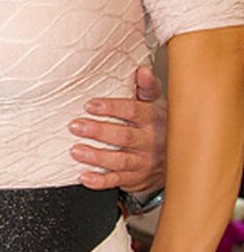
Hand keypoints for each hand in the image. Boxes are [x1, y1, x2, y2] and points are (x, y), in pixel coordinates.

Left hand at [70, 66, 165, 192]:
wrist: (176, 159)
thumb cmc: (160, 126)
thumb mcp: (157, 104)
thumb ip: (147, 88)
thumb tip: (143, 69)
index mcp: (154, 119)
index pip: (133, 111)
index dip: (112, 108)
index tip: (91, 105)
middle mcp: (150, 141)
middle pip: (124, 136)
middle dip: (99, 131)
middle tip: (76, 126)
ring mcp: (144, 161)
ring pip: (119, 160)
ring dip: (96, 157)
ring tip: (76, 150)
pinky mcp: (136, 178)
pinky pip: (117, 181)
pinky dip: (100, 181)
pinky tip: (85, 177)